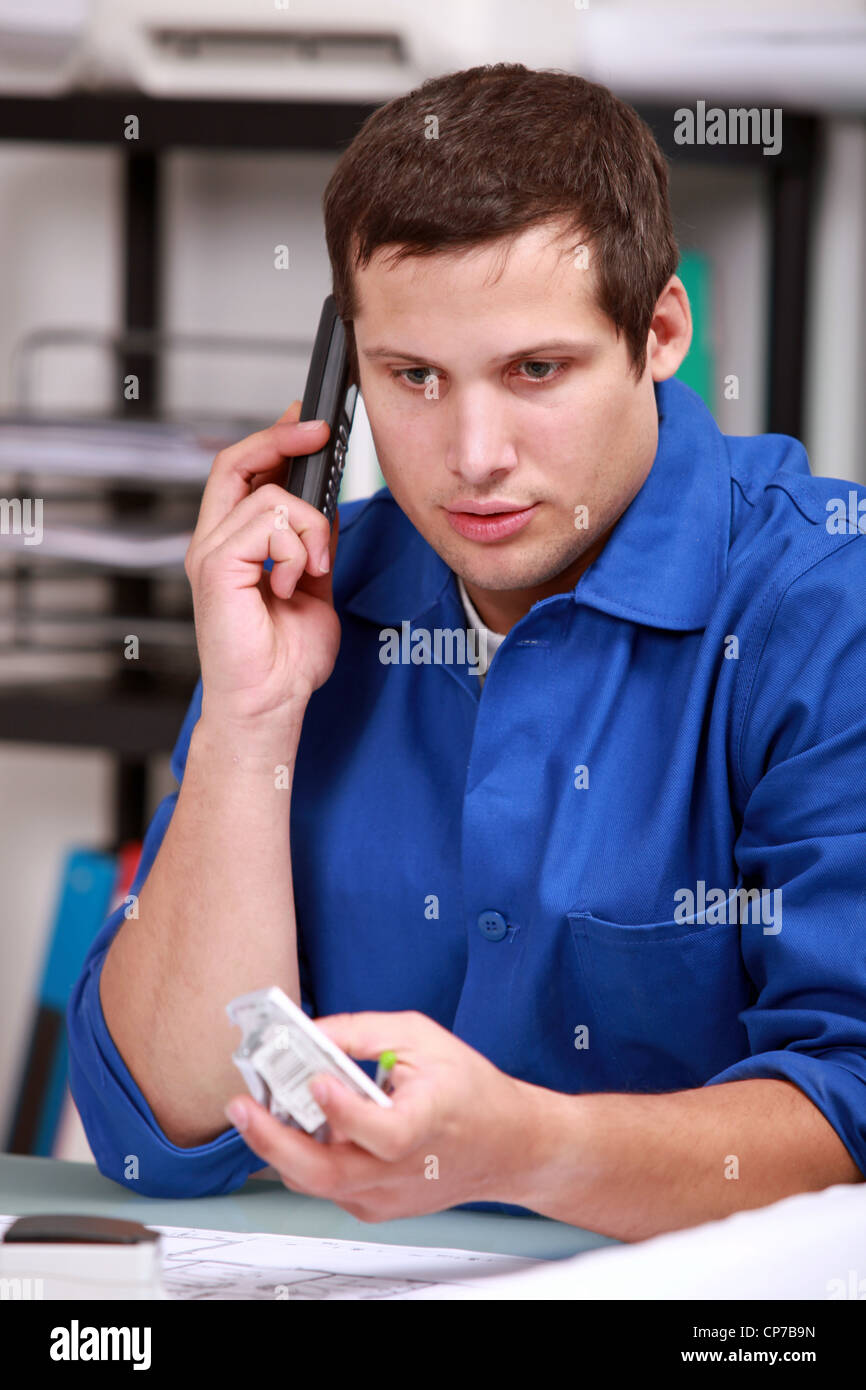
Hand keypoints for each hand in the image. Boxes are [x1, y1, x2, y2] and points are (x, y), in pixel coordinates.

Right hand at [184, 401, 340, 725]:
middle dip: (281, 438)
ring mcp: (211, 553)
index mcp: (234, 545)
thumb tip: (327, 506)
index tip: (308, 423)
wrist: (271, 704)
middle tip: (317, 431)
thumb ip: (315, 544)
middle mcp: (215, 543)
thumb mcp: (314, 585)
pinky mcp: (216, 567)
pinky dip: (295, 549)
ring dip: (310, 528)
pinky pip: (268, 523)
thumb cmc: (285, 661)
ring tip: (312, 570)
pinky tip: (292, 583)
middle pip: (237, 462)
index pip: (244, 473)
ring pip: (270, 496)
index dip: (274, 440)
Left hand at [223, 1011, 536, 1220]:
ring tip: (257, 1109)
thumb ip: (364, 1031)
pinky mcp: (374, 1206)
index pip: (382, 1132)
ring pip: (317, 1180)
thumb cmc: (471, 1092)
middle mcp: (402, 1170)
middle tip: (243, 1108)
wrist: (507, 1146)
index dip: (345, 1112)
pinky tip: (297, 1125)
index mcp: (426, 1124)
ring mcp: (385, 1194)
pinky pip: (327, 1183)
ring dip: (280, 1146)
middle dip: (274, 1141)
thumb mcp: (423, 1038)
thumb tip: (311, 1030)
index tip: (317, 1081)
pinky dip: (304, 1155)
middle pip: (329, 1172)